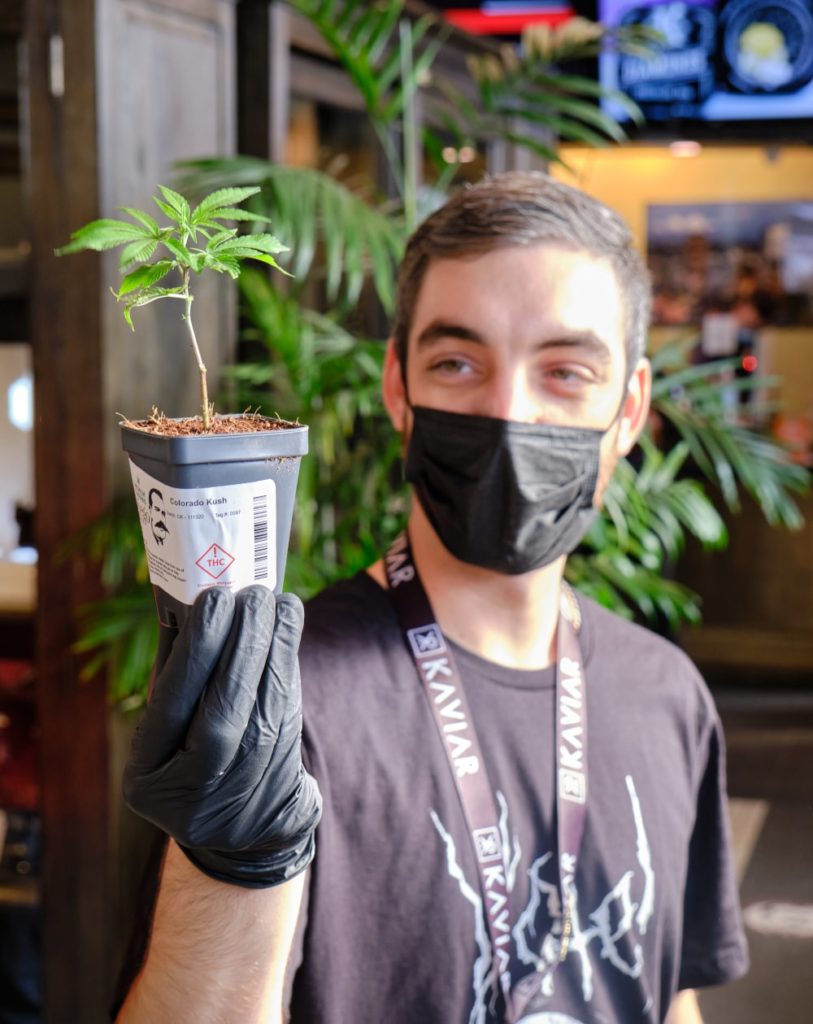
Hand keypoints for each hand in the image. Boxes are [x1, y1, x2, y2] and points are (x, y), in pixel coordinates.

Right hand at [123, 586, 321, 887]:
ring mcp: (239, 801)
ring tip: (281, 604)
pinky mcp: (279, 794)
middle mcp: (191, 798)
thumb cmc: (193, 757)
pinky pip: (287, 722)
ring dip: (275, 651)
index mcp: (148, 780)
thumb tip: (191, 603)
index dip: (196, 650)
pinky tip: (289, 632)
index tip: (215, 598)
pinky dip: (288, 671)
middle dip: (242, 647)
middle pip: (221, 714)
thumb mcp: (167, 731)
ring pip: (263, 716)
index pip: (170, 707)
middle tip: (254, 595)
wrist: (241, 831)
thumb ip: (175, 676)